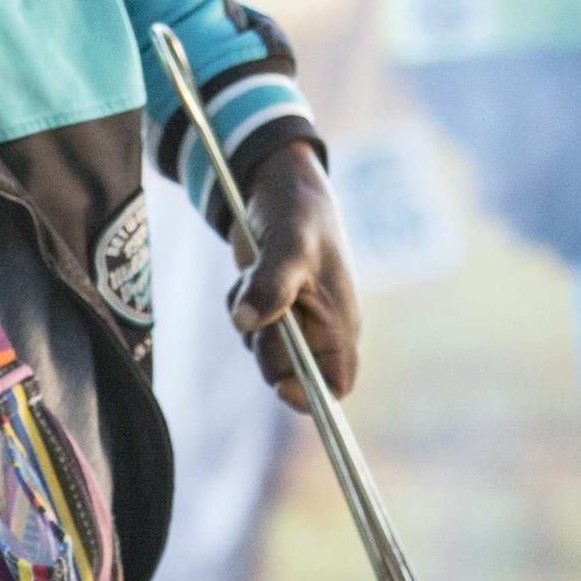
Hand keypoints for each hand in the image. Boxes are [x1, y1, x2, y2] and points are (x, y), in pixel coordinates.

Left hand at [231, 146, 361, 406]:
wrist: (280, 185)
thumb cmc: (299, 212)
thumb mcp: (289, 244)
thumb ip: (272, 285)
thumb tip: (246, 324)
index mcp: (341, 322)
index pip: (337, 384)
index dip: (312, 396)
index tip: (281, 385)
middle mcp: (321, 327)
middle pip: (288, 371)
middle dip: (266, 344)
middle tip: (262, 303)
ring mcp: (296, 318)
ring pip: (262, 349)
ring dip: (248, 322)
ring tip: (256, 277)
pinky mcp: (272, 306)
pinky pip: (247, 328)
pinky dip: (239, 307)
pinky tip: (247, 276)